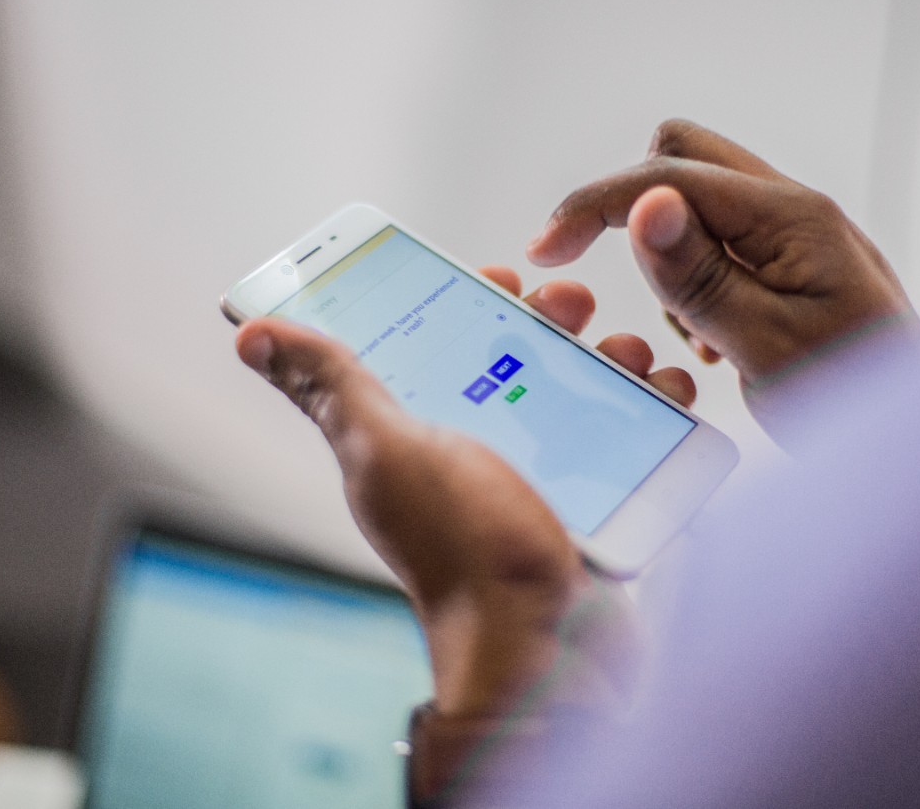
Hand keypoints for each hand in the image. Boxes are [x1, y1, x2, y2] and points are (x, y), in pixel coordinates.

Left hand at [236, 273, 691, 717]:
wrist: (542, 645)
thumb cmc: (456, 546)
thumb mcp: (386, 452)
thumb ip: (331, 388)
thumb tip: (252, 331)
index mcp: (418, 430)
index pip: (435, 341)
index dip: (465, 297)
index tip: (500, 274)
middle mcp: (476, 447)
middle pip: (516, 357)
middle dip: (549, 318)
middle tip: (572, 304)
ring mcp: (538, 474)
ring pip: (577, 389)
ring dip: (606, 354)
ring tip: (627, 348)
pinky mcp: (591, 497)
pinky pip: (625, 434)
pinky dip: (650, 404)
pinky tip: (667, 388)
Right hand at [529, 119, 919, 423]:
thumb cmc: (856, 398)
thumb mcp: (764, 346)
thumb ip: (700, 276)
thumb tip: (645, 205)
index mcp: (790, 217)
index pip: (669, 174)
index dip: (594, 205)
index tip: (546, 251)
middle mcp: (792, 208)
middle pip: (682, 154)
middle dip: (629, 204)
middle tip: (597, 267)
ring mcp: (793, 232)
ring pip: (695, 200)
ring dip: (668, 256)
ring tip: (698, 333)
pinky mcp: (789, 261)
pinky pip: (717, 243)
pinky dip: (694, 281)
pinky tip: (718, 338)